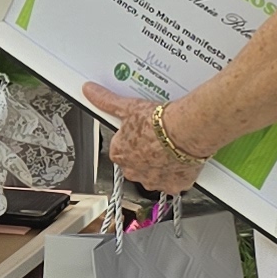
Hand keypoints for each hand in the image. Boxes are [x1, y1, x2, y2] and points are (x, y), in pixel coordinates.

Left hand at [85, 84, 204, 193]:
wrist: (186, 132)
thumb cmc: (158, 122)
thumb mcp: (128, 107)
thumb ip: (107, 101)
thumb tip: (90, 91)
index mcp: (119, 155)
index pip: (120, 149)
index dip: (132, 139)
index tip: (141, 132)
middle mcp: (133, 171)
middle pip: (136, 163)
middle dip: (145, 154)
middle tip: (157, 138)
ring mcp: (153, 181)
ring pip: (154, 174)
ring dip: (160, 165)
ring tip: (170, 147)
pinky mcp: (173, 186)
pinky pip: (173, 182)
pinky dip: (177, 174)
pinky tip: (181, 159)